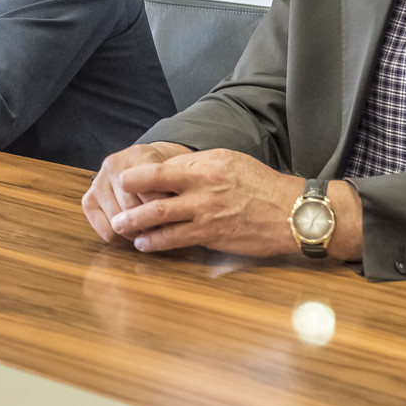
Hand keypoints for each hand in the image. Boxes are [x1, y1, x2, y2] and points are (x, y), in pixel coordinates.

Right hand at [82, 141, 191, 244]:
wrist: (145, 162)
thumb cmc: (163, 171)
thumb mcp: (176, 171)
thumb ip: (177, 187)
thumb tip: (178, 212)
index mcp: (139, 155)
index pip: (153, 194)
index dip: (166, 212)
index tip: (176, 221)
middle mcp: (114, 165)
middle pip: (133, 209)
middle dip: (151, 226)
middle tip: (164, 234)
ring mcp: (98, 182)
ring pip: (119, 222)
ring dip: (137, 234)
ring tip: (150, 236)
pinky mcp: (88, 200)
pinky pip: (106, 231)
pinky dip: (121, 240)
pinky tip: (133, 236)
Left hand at [101, 149, 362, 259]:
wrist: (292, 212)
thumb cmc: (261, 184)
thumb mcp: (230, 162)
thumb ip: (199, 165)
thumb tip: (170, 170)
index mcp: (206, 164)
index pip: (162, 167)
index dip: (137, 175)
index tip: (121, 179)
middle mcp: (202, 186)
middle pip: (153, 192)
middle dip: (127, 200)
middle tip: (112, 207)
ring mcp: (206, 212)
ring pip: (160, 218)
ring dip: (135, 224)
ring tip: (121, 228)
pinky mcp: (212, 236)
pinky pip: (176, 239)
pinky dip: (156, 242)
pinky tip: (144, 244)